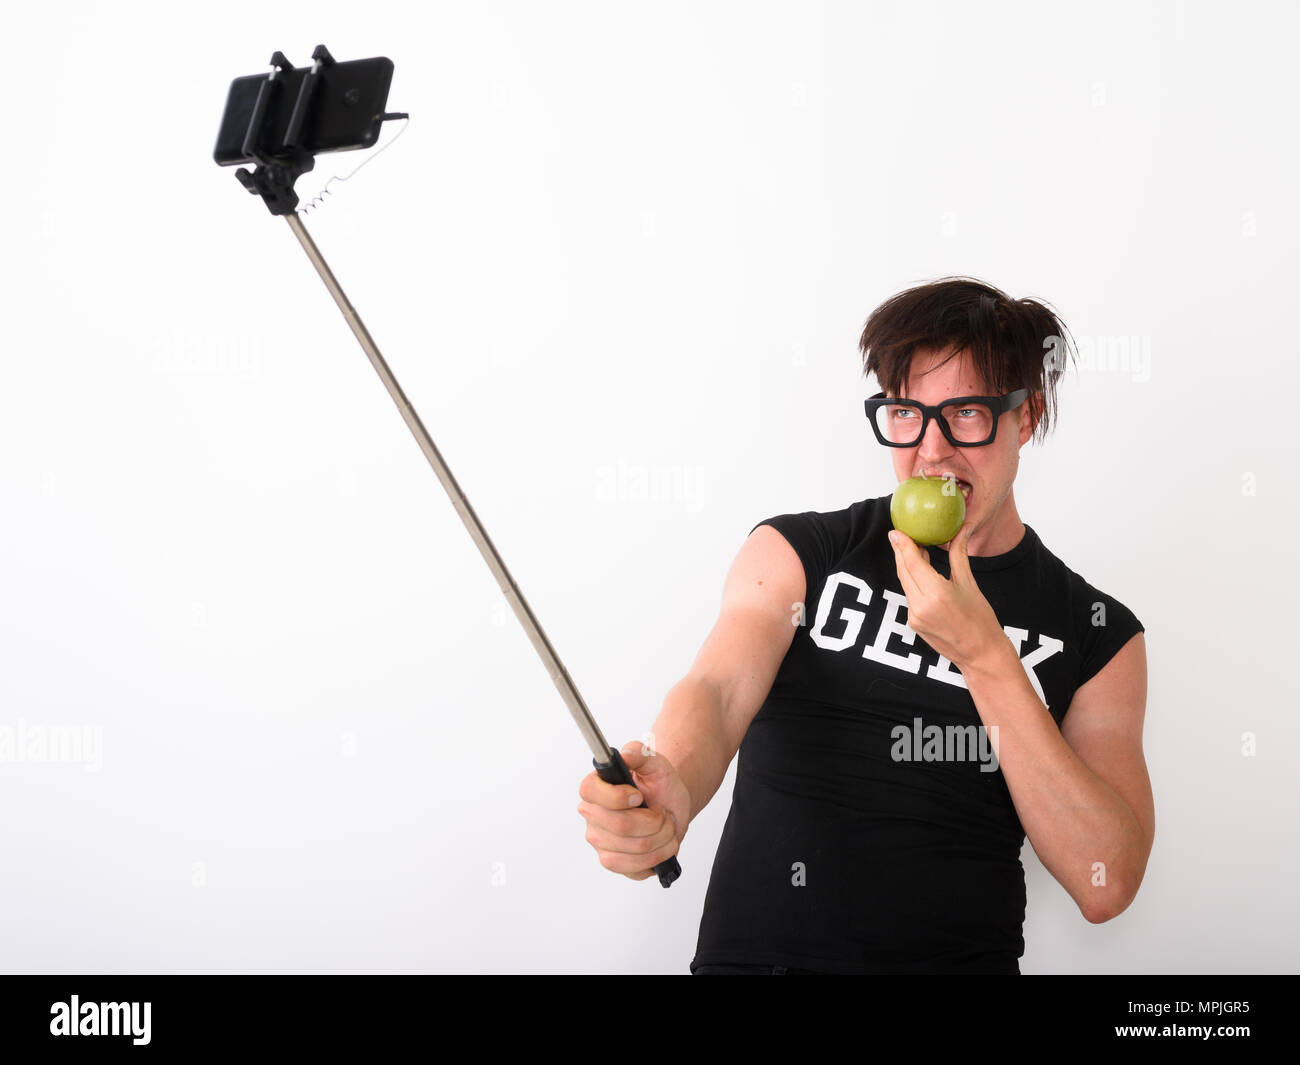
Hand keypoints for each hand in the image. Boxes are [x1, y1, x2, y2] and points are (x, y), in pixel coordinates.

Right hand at [576, 740, 690, 880]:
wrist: (671, 806)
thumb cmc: (659, 785)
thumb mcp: (655, 763)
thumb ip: (640, 753)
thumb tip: (626, 753)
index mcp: (595, 789)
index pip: (591, 793)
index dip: (619, 797)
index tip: (638, 795)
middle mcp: (592, 817)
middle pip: (622, 825)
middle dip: (654, 819)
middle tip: (661, 812)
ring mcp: (601, 843)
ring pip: (636, 848)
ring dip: (662, 837)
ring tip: (665, 826)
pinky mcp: (614, 863)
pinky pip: (637, 867)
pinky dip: (660, 855)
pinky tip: (662, 843)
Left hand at [887, 522, 1005, 670]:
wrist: (981, 654)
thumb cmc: (980, 620)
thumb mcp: (969, 583)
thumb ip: (959, 554)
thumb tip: (961, 530)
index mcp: (936, 593)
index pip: (912, 562)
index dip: (903, 545)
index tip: (896, 532)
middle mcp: (921, 605)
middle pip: (903, 571)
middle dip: (900, 552)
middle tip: (900, 536)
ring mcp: (914, 616)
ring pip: (905, 584)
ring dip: (906, 567)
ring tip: (912, 550)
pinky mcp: (913, 623)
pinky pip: (909, 596)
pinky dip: (911, 582)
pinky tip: (918, 573)